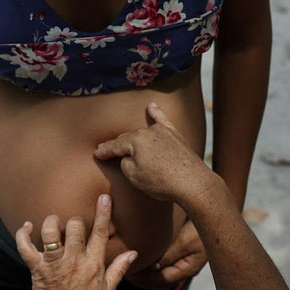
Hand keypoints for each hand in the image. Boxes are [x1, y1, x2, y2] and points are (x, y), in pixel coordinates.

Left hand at [14, 194, 137, 289]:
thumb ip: (119, 269)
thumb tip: (133, 252)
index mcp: (94, 266)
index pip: (100, 233)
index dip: (103, 212)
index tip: (104, 196)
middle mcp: (74, 262)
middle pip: (74, 226)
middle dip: (73, 220)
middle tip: (72, 226)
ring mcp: (54, 265)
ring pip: (50, 232)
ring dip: (50, 223)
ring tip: (53, 225)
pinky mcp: (37, 269)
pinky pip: (25, 246)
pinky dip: (23, 233)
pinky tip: (27, 227)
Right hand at [93, 102, 214, 204]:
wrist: (193, 183)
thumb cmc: (162, 182)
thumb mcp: (134, 176)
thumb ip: (125, 162)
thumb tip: (128, 157)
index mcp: (135, 140)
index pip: (114, 145)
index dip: (104, 151)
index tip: (96, 154)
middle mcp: (148, 131)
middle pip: (127, 138)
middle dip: (116, 145)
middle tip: (105, 150)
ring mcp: (163, 131)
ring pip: (143, 132)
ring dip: (132, 137)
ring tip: (122, 140)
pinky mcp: (176, 135)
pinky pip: (163, 120)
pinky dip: (156, 113)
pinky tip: (152, 106)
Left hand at [125, 220, 207, 289]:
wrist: (218, 217)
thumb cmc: (203, 229)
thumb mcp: (184, 242)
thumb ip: (169, 256)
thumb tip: (153, 268)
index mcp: (187, 269)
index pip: (161, 280)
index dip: (143, 279)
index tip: (128, 274)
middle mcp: (187, 269)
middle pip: (161, 282)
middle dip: (144, 281)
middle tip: (126, 274)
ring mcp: (187, 263)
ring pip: (164, 276)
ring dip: (148, 275)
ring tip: (133, 268)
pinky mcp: (186, 255)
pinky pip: (167, 267)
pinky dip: (154, 267)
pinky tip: (146, 259)